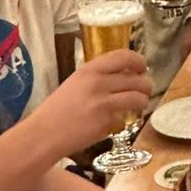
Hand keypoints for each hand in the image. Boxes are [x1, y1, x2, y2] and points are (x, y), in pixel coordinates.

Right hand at [35, 51, 151, 155]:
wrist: (44, 133)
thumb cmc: (58, 109)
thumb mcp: (76, 83)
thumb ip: (98, 77)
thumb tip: (125, 75)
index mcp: (89, 69)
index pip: (124, 56)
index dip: (138, 61)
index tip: (142, 68)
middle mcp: (98, 82)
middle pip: (137, 79)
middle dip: (146, 86)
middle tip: (144, 91)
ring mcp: (103, 103)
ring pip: (138, 98)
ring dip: (143, 102)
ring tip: (139, 105)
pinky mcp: (106, 122)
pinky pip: (124, 117)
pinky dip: (122, 120)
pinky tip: (114, 122)